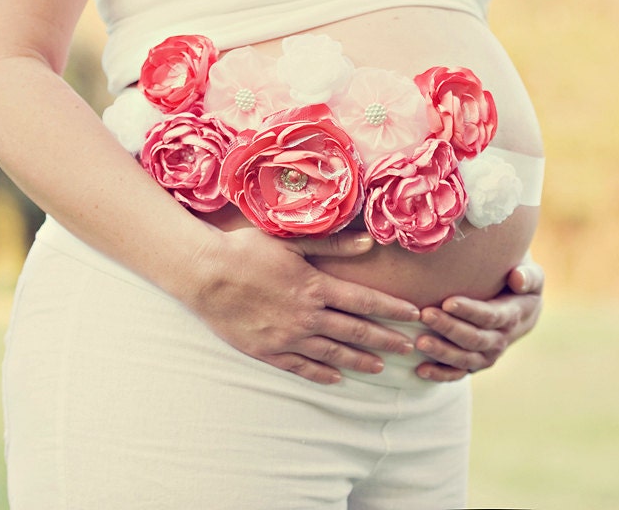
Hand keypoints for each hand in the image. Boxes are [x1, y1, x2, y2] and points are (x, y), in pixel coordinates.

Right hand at [177, 226, 421, 384]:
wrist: (204, 273)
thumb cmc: (246, 249)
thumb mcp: (290, 240)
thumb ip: (331, 244)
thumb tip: (368, 243)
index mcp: (315, 286)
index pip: (364, 301)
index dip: (392, 310)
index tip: (413, 315)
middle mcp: (307, 316)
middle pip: (356, 331)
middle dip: (385, 340)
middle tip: (408, 348)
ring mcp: (287, 337)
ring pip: (332, 353)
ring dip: (359, 361)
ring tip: (380, 367)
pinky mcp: (267, 351)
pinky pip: (301, 367)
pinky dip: (321, 374)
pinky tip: (335, 378)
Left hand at [413, 259, 544, 381]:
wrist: (521, 311)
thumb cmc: (520, 286)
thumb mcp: (532, 277)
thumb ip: (528, 276)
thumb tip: (517, 278)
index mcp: (512, 316)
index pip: (490, 316)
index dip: (470, 311)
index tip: (447, 302)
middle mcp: (500, 340)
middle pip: (475, 339)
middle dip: (450, 328)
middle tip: (426, 315)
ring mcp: (487, 355)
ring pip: (465, 359)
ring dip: (442, 352)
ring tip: (420, 341)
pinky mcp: (474, 364)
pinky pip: (458, 374)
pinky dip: (440, 375)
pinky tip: (420, 370)